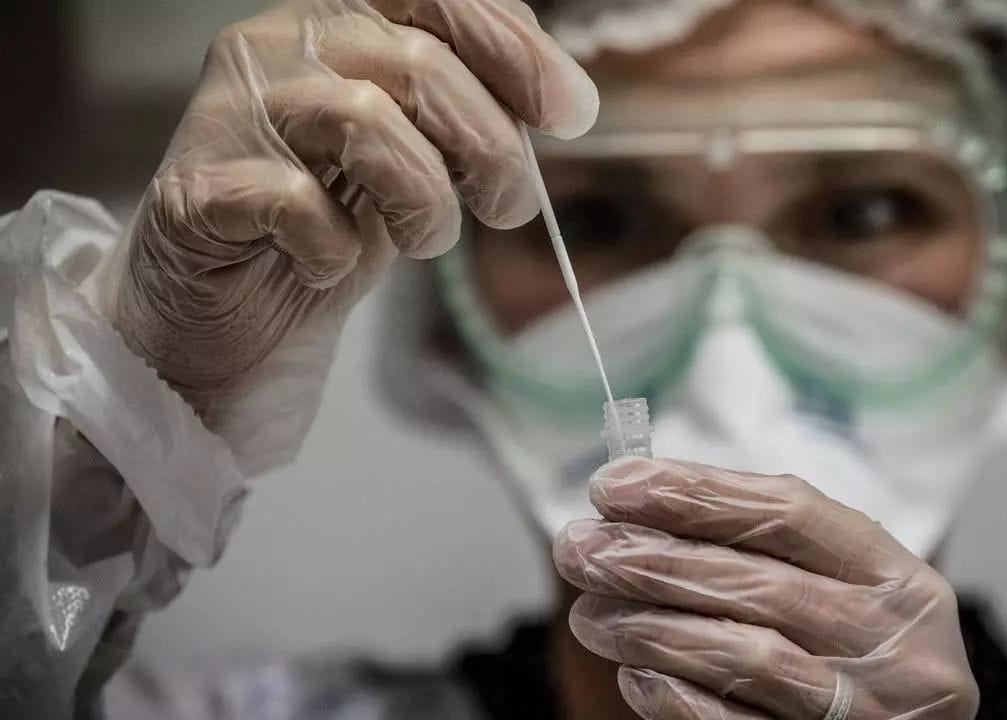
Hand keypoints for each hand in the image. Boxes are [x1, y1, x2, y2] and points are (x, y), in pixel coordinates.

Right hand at [113, 0, 596, 418]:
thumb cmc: (334, 219)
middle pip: (417, 62)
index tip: (571, 115)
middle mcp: (280, 44)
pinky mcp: (196, 189)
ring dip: (424, 199)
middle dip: (491, 147)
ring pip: (362, 118)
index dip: (514, 47)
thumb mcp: (422, 155)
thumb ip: (474, 111)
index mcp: (342, 22)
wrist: (234, 307)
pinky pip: (294, 202)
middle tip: (507, 208)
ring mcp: (230, 111)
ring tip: (424, 239)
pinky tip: (330, 263)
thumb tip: (566, 101)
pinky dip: (336, 246)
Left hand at [554, 457, 978, 719]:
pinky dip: (678, 699)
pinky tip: (635, 676)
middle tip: (579, 549)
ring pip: (746, 655)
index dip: (695, 493)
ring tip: (590, 615)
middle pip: (759, 582)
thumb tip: (635, 505)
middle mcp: (897, 644)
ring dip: (651, 628)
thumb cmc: (858, 656)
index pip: (789, 513)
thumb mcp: (845, 592)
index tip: (615, 486)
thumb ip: (762, 550)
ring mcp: (868, 710)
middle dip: (654, 559)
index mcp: (899, 580)